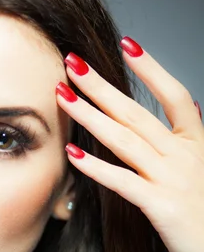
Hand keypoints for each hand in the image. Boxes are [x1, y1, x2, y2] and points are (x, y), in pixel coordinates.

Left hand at [55, 37, 203, 251]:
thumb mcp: (200, 172)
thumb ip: (186, 142)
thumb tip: (185, 107)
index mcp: (195, 145)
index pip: (175, 96)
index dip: (153, 69)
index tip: (127, 44)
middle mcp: (186, 157)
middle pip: (138, 113)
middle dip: (101, 86)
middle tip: (72, 63)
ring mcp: (175, 180)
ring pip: (125, 140)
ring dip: (90, 116)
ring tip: (62, 96)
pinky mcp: (163, 207)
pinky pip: (124, 182)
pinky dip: (96, 167)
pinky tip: (71, 153)